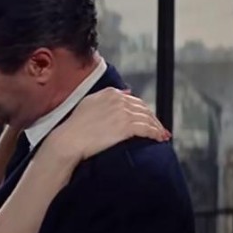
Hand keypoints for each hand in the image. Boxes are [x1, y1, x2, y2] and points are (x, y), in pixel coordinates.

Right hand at [45, 87, 169, 161]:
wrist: (70, 139)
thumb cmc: (75, 125)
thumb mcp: (89, 103)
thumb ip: (106, 96)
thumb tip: (126, 92)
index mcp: (110, 93)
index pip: (133, 100)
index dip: (142, 110)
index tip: (146, 118)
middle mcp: (119, 100)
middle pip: (143, 108)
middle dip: (152, 118)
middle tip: (158, 127)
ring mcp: (124, 113)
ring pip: (147, 119)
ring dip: (157, 127)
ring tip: (161, 134)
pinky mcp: (127, 127)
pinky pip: (147, 129)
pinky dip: (156, 133)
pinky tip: (159, 138)